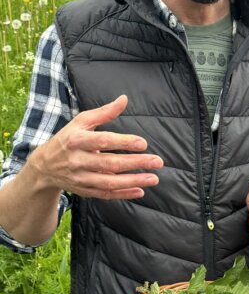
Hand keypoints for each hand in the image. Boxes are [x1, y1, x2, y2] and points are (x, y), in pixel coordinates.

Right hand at [31, 95, 162, 199]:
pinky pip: (106, 194)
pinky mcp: (85, 191)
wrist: (45, 166)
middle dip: (135, 163)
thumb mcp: (81, 121)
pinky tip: (140, 190)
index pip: (103, 141)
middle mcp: (78, 161)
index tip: (143, 143)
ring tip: (154, 177)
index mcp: (76, 140)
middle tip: (157, 161)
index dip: (124, 142)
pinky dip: (124, 194)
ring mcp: (81, 178)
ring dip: (134, 181)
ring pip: (110, 182)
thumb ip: (104, 112)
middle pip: (110, 163)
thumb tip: (124, 99)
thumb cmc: (68, 138)